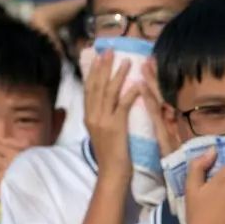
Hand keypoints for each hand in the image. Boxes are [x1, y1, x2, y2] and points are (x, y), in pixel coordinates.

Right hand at [84, 50, 144, 181]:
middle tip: (109, 50)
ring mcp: (103, 121)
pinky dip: (129, 93)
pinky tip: (136, 84)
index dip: (94, 71)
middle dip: (103, 66)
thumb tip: (106, 102)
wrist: (112, 173)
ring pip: (109, 92)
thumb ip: (102, 116)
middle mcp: (93, 116)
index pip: (89, 88)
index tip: (98, 56)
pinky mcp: (116, 127)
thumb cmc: (111, 154)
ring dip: (118, 75)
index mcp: (88, 116)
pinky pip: (123, 105)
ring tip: (126, 60)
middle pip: (97, 85)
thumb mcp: (102, 132)